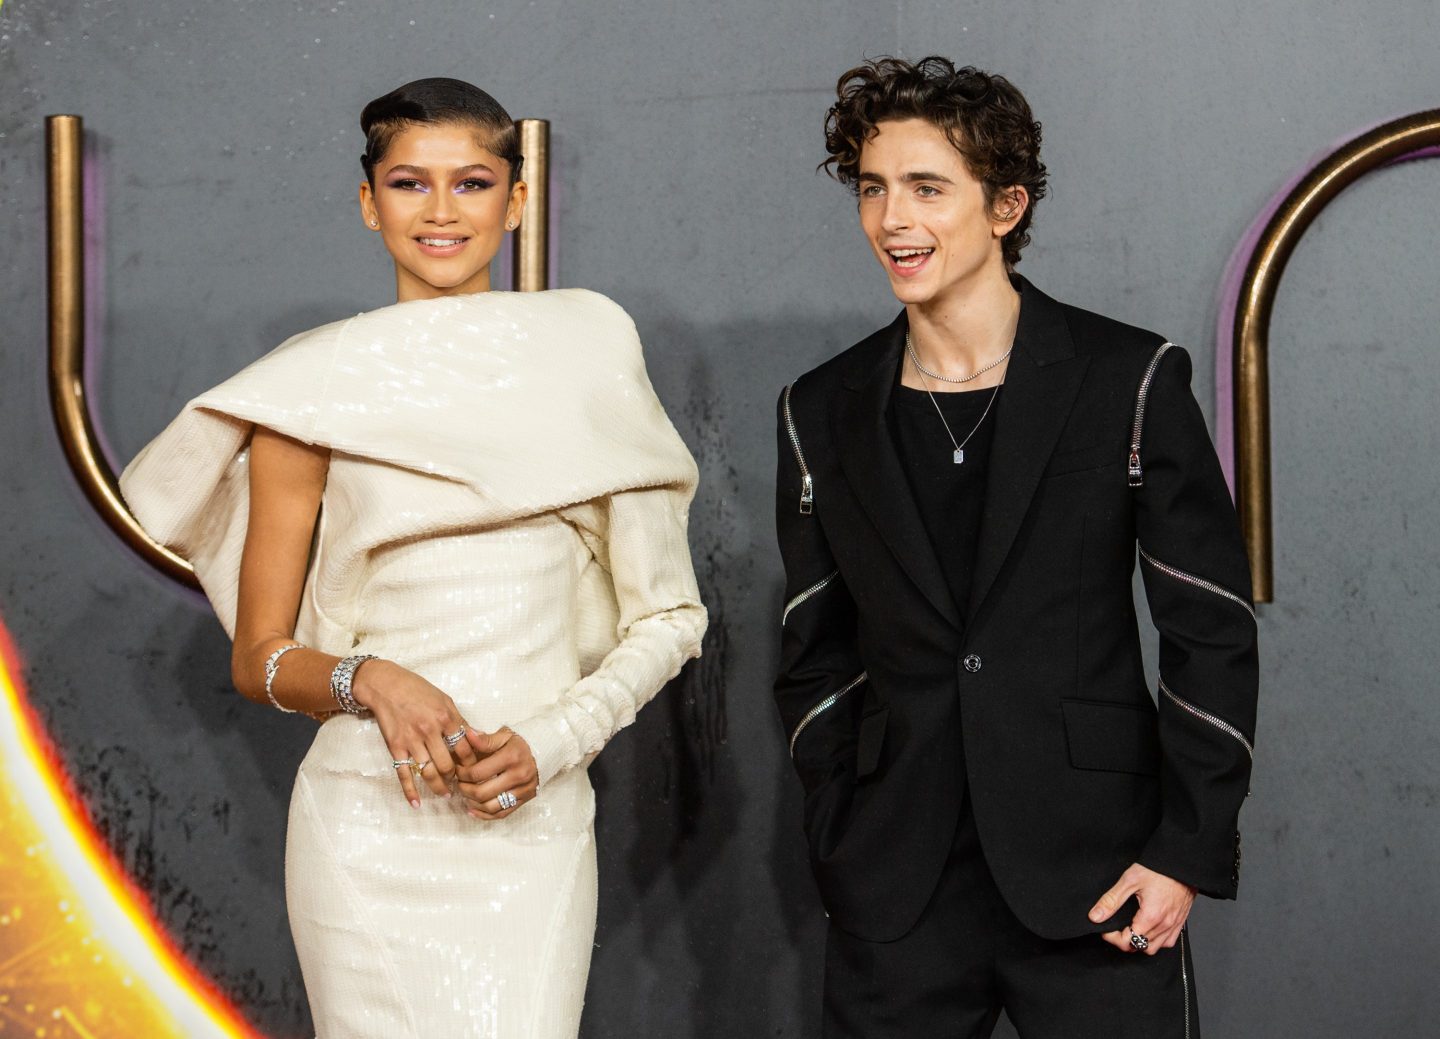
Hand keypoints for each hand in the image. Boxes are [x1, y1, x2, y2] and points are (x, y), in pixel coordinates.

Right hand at [350, 659, 476, 807]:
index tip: (475, 771)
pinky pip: (403, 774)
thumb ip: (459, 720)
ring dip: (438, 787)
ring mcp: (411, 740)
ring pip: (428, 772)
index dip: (472, 763)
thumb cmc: (417, 690)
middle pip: (448, 765)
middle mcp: (429, 730)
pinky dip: (409, 791)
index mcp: (445, 717)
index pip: (465, 748)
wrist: (385, 685)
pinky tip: (416, 804)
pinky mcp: (395, 747)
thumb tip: (476, 737)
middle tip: (460, 784)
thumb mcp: (444, 699)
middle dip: (456, 778)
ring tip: (445, 794)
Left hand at [455, 728, 538, 819]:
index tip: (457, 770)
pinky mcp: (525, 800)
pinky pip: (501, 814)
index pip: (477, 773)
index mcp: (511, 757)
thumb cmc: (520, 744)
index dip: (462, 774)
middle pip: (482, 793)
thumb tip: (466, 735)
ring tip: (466, 795)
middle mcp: (518, 776)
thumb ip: (485, 739)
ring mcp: (523, 790)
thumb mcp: (504, 736)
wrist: (545, 752)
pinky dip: (484, 815)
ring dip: (473, 803)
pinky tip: (473, 809)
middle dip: (464, 790)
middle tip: (459, 784)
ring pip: (490, 807)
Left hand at [1088, 862, 1195, 954]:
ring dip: (1139, 943)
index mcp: (1150, 916)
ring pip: (1154, 948)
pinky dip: (1156, 940)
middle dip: (1124, 941)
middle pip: (1139, 947)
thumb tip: (1096, 916)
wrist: (1180, 863)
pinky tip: (1148, 929)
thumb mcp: (1129, 881)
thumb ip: (1111, 900)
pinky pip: (1168, 942)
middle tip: (1115, 928)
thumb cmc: (1158, 870)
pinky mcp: (1180, 922)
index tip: (1106, 930)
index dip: (1112, 938)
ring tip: (1130, 929)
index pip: (1128, 942)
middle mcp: (1164, 925)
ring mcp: (1173, 925)